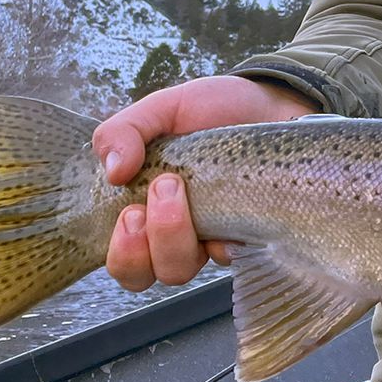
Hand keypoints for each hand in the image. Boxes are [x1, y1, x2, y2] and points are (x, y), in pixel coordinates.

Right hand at [97, 75, 316, 290]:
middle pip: (145, 275)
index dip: (120, 251)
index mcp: (144, 209)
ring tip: (180, 186)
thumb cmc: (211, 112)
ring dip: (172, 236)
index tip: (129, 212)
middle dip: (142, 246)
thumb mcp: (162, 109)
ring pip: (180, 270)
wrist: (270, 105)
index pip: (121, 259)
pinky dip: (222, 235)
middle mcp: (174, 233)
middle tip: (160, 191)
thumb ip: (125, 131)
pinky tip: (233, 203)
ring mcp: (210, 237)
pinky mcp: (246, 236)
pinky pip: (227, 256)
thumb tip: (112, 172)